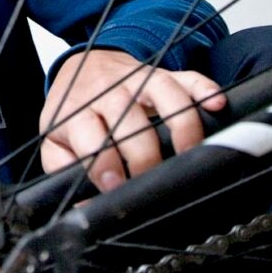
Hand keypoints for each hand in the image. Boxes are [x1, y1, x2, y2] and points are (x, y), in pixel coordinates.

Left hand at [39, 48, 224, 190]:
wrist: (81, 66)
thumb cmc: (72, 110)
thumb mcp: (55, 142)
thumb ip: (63, 173)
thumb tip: (85, 206)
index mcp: (77, 112)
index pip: (90, 136)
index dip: (104, 163)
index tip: (115, 184)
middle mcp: (108, 93)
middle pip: (128, 117)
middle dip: (143, 154)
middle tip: (151, 179)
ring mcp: (137, 80)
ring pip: (163, 92)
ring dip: (181, 123)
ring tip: (191, 153)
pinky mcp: (162, 74)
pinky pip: (187, 77)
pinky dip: (204, 89)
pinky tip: (216, 105)